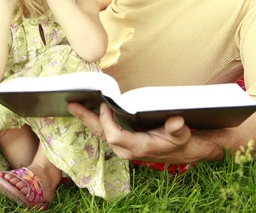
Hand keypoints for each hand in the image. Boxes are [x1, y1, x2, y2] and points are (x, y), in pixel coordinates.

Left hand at [68, 103, 196, 163]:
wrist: (183, 150)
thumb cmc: (180, 141)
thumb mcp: (182, 134)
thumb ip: (177, 129)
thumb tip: (176, 122)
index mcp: (139, 147)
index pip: (114, 136)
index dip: (107, 121)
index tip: (104, 105)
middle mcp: (127, 150)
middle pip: (101, 134)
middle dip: (86, 119)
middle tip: (72, 105)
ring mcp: (124, 148)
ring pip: (101, 133)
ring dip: (88, 119)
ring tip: (74, 106)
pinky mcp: (123, 143)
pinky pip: (105, 132)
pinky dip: (95, 121)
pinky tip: (87, 112)